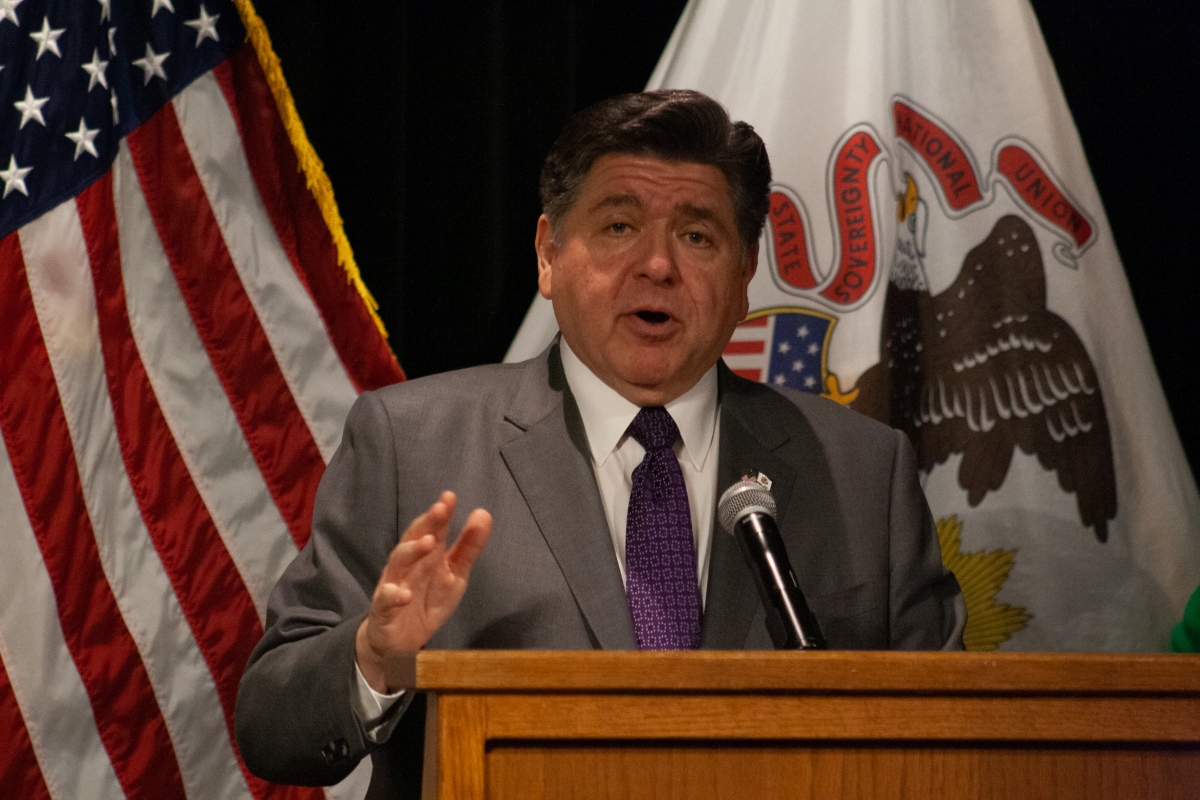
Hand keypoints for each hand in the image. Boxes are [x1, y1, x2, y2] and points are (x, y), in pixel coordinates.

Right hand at [355, 491, 491, 692]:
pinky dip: (393, 596)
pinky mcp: (384, 610)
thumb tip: (483, 513)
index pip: (432, 529)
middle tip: (440, 509)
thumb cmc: (426, 601)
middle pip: (413, 539)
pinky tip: (404, 594)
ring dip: (412, 551)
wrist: (398, 643)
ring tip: (428, 543)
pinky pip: (385, 601)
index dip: (440, 513)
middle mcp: (407, 566)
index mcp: (426, 556)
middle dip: (426, 524)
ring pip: (398, 564)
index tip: (449, 497)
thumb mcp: (454, 575)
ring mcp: (392, 585)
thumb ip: (468, 547)